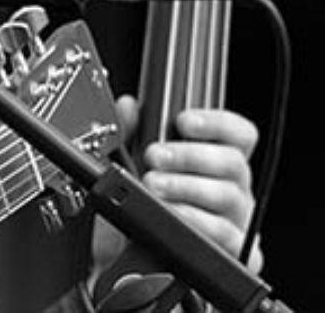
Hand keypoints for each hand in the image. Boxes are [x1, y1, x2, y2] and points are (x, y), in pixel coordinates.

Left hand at [93, 95, 263, 273]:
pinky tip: (172, 213)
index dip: (217, 123)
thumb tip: (128, 106)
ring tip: (153, 184)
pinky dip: (196, 221)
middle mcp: (232, 188)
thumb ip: (130, 133)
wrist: (123, 254)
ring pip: (228, 195)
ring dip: (186, 186)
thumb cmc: (137, 206)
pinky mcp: (235, 251)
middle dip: (188, 155)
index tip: (182, 121)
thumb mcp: (128, 165)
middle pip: (232, 162)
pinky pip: (226, 234)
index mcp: (216, 162)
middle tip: (154, 156)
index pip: (238, 134)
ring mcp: (236, 220)